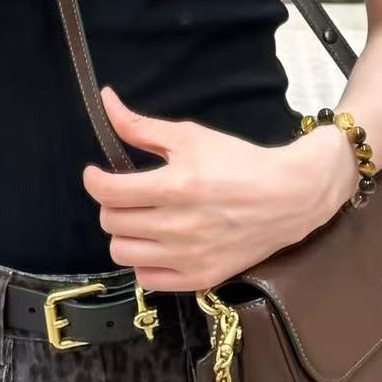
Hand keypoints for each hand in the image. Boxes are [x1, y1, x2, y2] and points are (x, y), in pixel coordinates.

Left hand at [81, 84, 356, 291]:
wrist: (287, 196)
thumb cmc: (238, 162)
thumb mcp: (190, 136)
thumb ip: (141, 126)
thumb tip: (105, 102)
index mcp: (175, 187)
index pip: (109, 192)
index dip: (94, 180)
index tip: (96, 173)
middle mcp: (178, 227)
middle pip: (112, 222)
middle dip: (112, 204)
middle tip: (127, 193)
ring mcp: (188, 258)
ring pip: (122, 253)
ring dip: (125, 233)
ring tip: (140, 218)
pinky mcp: (199, 279)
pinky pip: (147, 280)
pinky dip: (145, 261)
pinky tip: (158, 243)